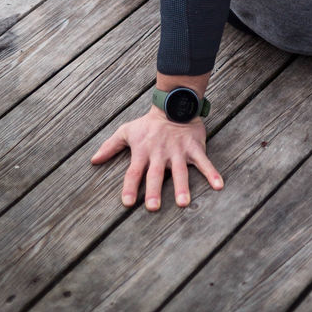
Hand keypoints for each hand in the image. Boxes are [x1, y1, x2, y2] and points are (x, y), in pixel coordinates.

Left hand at [90, 107, 223, 208]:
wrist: (174, 104)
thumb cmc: (148, 124)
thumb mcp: (127, 131)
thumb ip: (110, 146)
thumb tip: (93, 161)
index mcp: (143, 152)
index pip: (134, 172)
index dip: (130, 187)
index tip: (127, 203)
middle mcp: (160, 153)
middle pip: (156, 174)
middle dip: (154, 190)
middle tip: (152, 207)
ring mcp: (179, 151)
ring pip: (180, 171)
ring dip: (182, 187)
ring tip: (183, 203)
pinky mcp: (195, 147)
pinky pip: (204, 162)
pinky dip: (212, 173)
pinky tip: (219, 186)